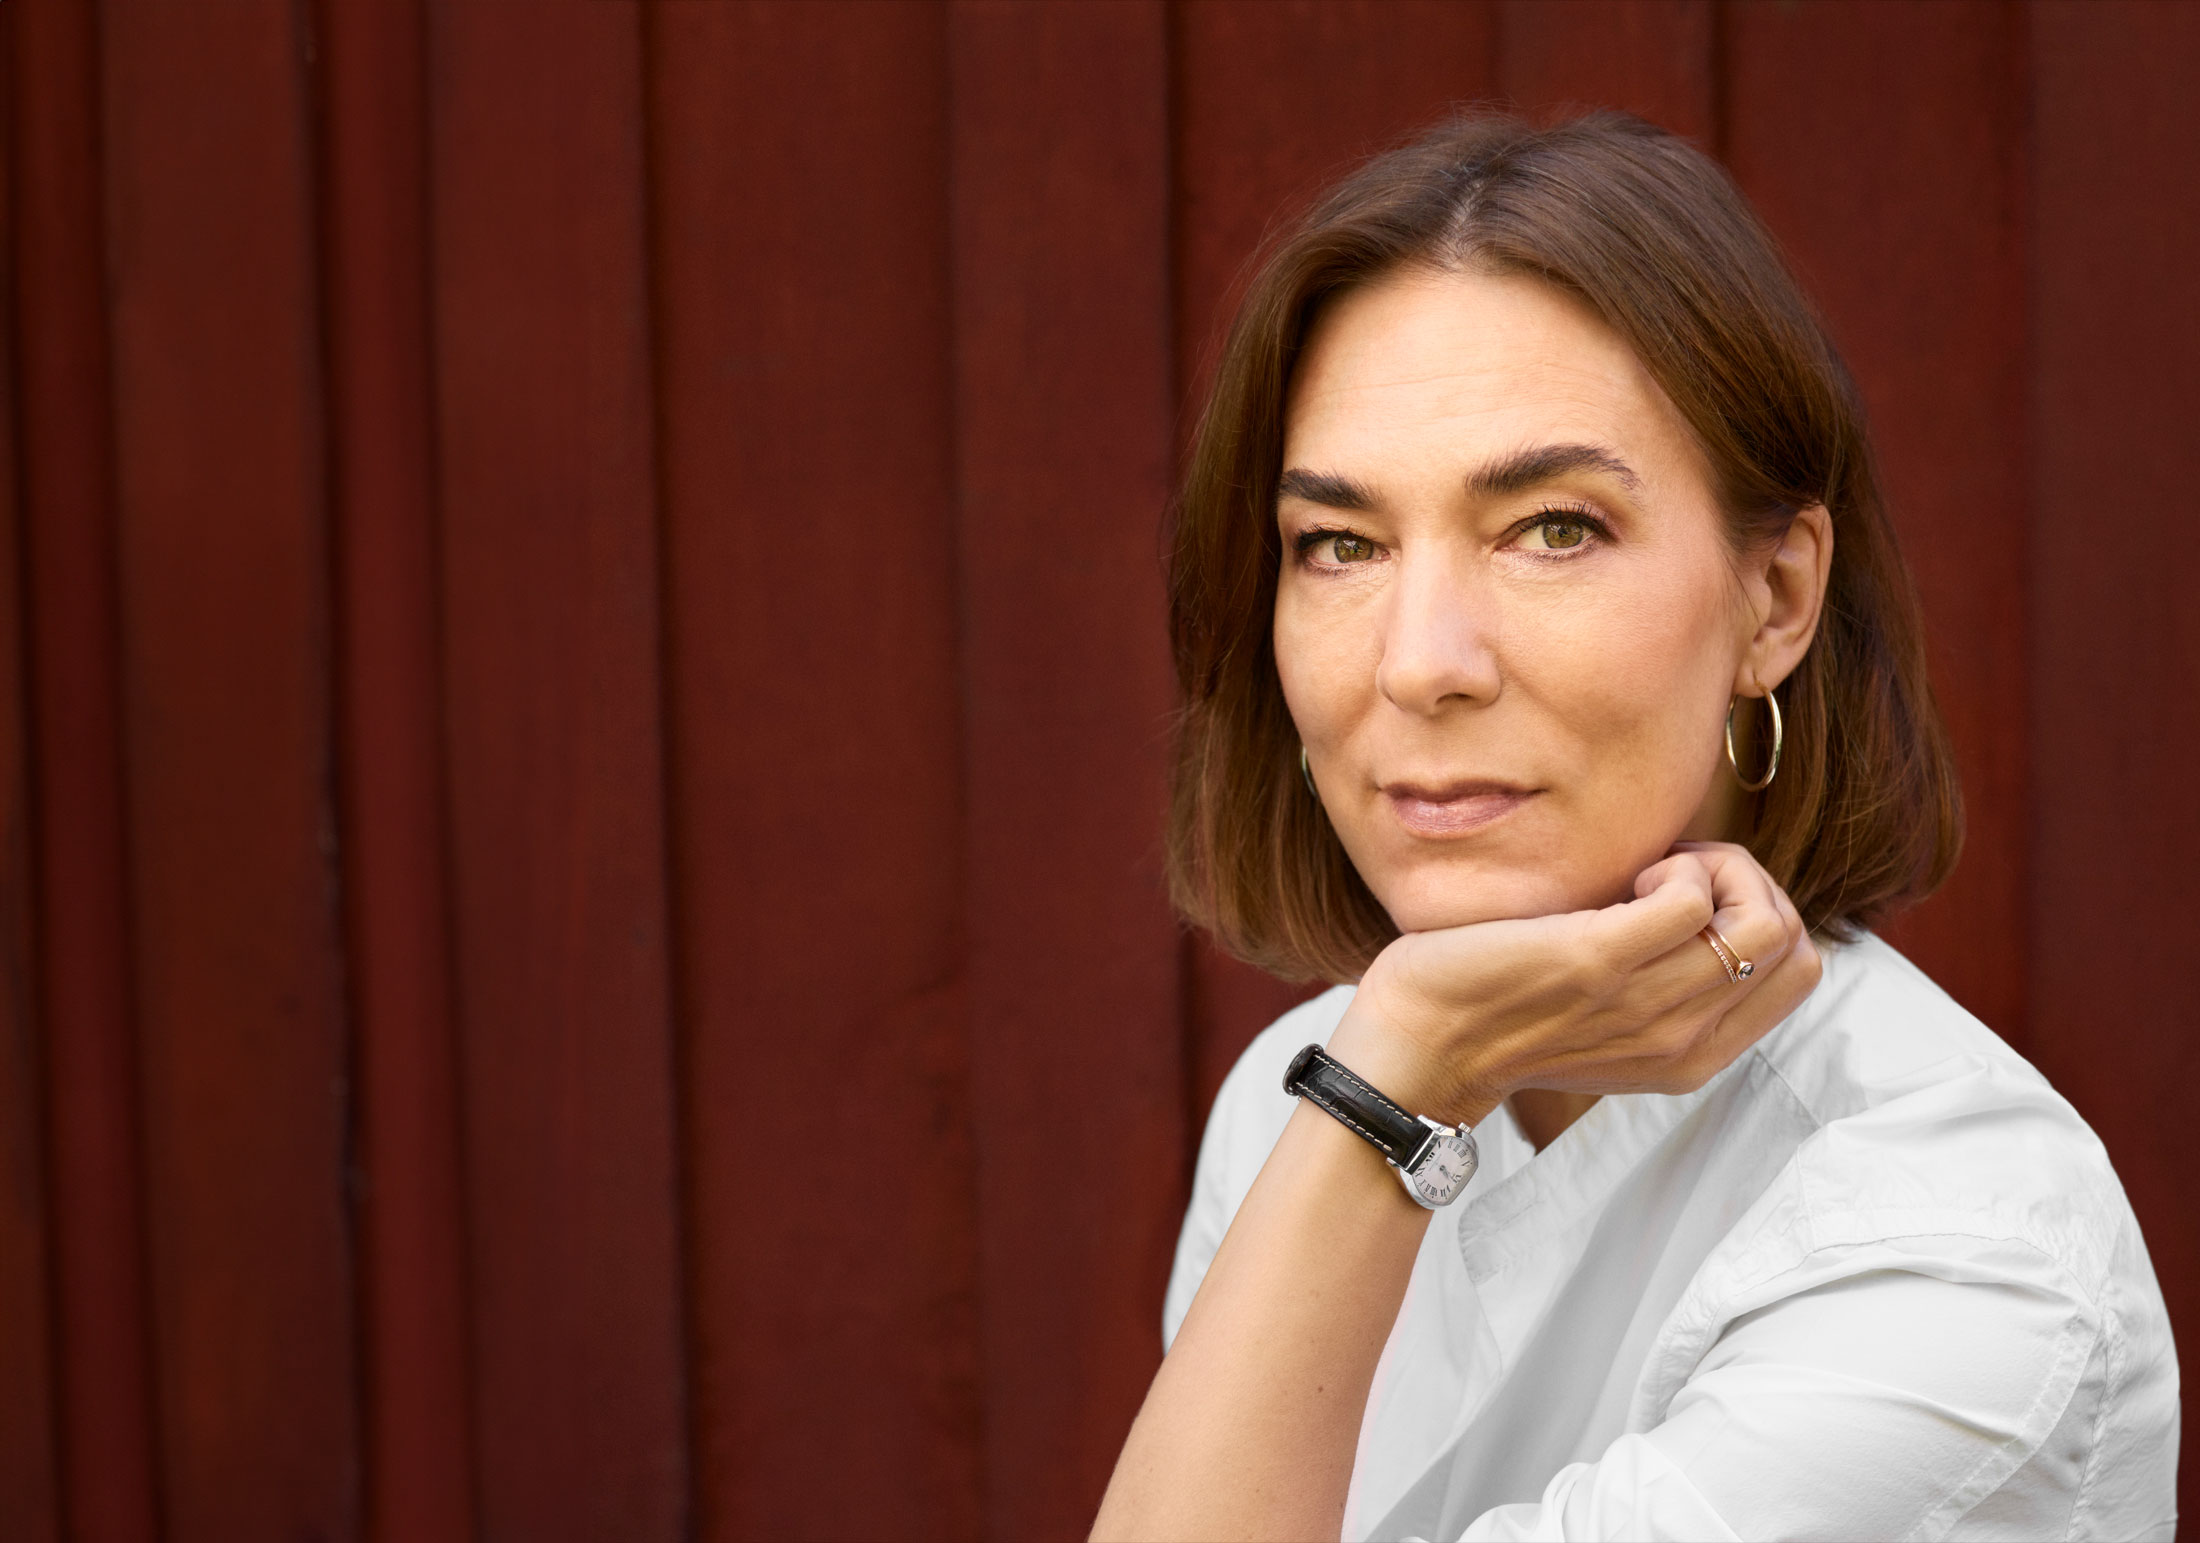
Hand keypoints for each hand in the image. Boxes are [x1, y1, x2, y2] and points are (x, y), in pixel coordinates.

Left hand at [1327, 841, 1821, 1126]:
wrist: (1419, 1046)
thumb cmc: (1501, 1012)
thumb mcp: (1607, 1017)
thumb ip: (1664, 983)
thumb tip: (1707, 903)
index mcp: (1694, 1056)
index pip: (1801, 972)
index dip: (1763, 911)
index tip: (1690, 899)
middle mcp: (1684, 1041)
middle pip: (1794, 943)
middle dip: (1749, 884)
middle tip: (1672, 878)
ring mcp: (1647, 1005)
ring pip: (1763, 919)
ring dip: (1712, 869)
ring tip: (1646, 877)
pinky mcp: (1600, 962)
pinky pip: (1694, 898)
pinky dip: (1675, 867)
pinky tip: (1624, 880)